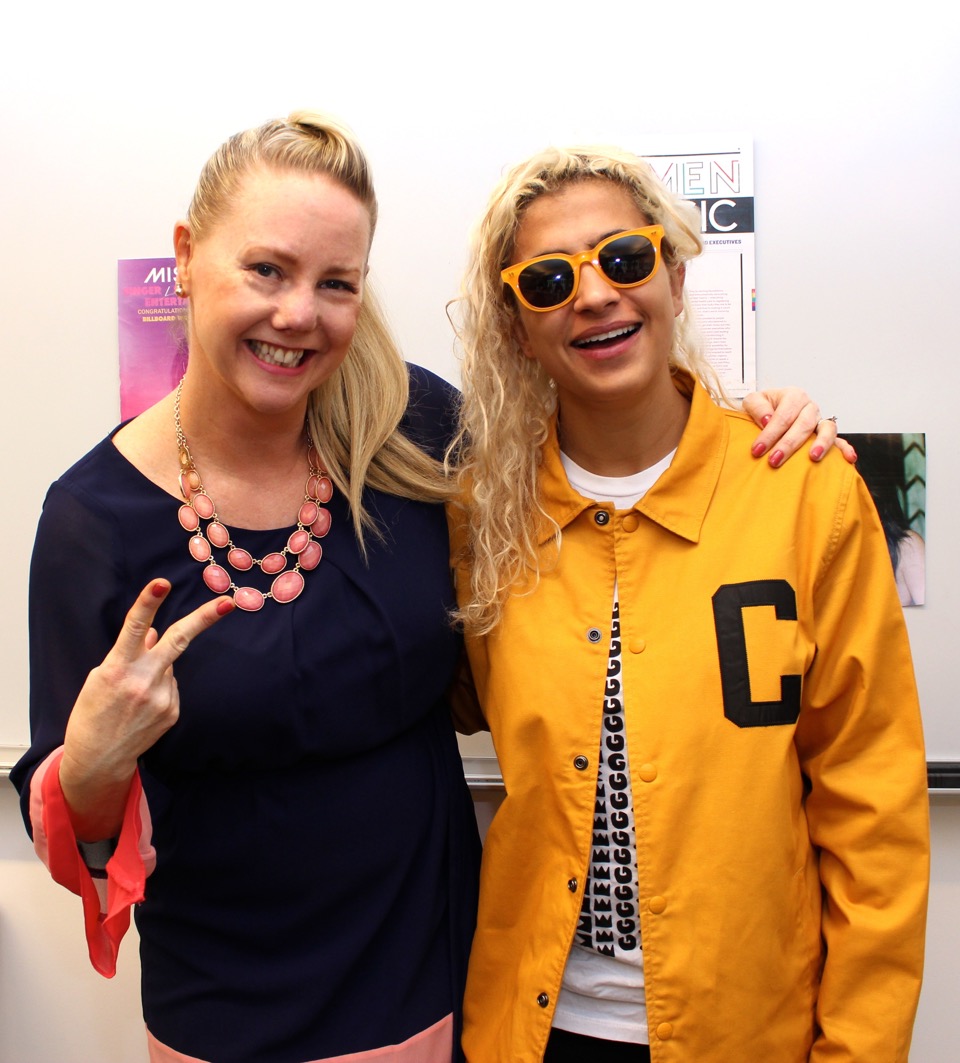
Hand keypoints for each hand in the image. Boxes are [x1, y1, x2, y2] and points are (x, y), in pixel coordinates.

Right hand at [60, 579, 233, 840]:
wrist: (98, 758)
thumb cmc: (93, 712)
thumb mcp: (101, 677)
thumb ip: (130, 652)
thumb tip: (155, 631)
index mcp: (118, 667)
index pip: (135, 628)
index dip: (148, 603)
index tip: (162, 583)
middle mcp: (143, 680)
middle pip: (178, 640)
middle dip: (205, 618)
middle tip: (229, 602)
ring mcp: (161, 698)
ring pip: (168, 666)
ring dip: (155, 669)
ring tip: (132, 696)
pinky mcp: (172, 711)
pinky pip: (170, 686)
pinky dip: (159, 688)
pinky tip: (141, 708)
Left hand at [742, 387, 856, 467]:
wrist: (768, 412)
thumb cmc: (762, 408)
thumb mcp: (753, 400)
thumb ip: (757, 407)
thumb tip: (767, 420)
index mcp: (793, 396)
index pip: (783, 415)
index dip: (770, 434)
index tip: (757, 450)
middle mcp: (809, 407)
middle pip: (803, 424)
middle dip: (788, 444)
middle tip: (774, 460)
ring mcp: (819, 421)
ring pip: (827, 429)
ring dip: (821, 443)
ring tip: (813, 457)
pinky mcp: (825, 434)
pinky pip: (839, 440)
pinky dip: (845, 449)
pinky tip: (849, 458)